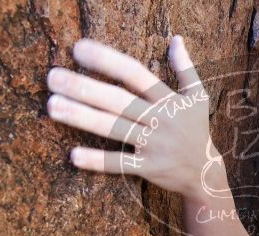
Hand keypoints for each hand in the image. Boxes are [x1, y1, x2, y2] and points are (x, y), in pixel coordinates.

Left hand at [46, 36, 220, 200]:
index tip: (78, 49)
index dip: (107, 61)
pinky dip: (98, 161)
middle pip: (118, 101)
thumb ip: (186, 68)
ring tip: (52, 106)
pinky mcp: (149, 169)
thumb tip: (176, 40)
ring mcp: (154, 146)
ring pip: (114, 129)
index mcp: (168, 100)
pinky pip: (120, 164)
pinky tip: (73, 155)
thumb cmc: (196, 130)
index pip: (134, 74)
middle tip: (52, 77)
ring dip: (82, 118)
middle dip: (84, 88)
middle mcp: (160, 120)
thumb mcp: (197, 97)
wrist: (206, 173)